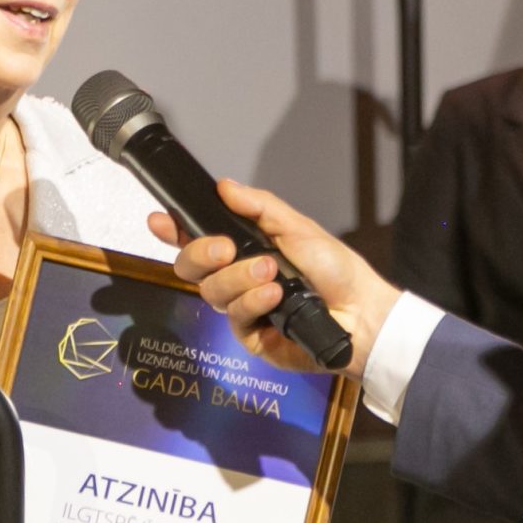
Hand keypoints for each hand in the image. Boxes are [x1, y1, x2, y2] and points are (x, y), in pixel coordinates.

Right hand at [148, 181, 399, 377]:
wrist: (361, 312)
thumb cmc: (336, 271)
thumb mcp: (299, 227)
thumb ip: (259, 207)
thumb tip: (225, 186)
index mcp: (244, 248)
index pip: (196, 238)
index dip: (173, 230)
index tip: (160, 220)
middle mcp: (236, 278)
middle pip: (190, 267)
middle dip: (201, 254)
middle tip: (226, 249)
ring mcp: (241, 307)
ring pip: (212, 293)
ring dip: (240, 279)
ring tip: (272, 274)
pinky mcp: (251, 336)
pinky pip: (234, 317)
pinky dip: (253, 302)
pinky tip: (274, 295)